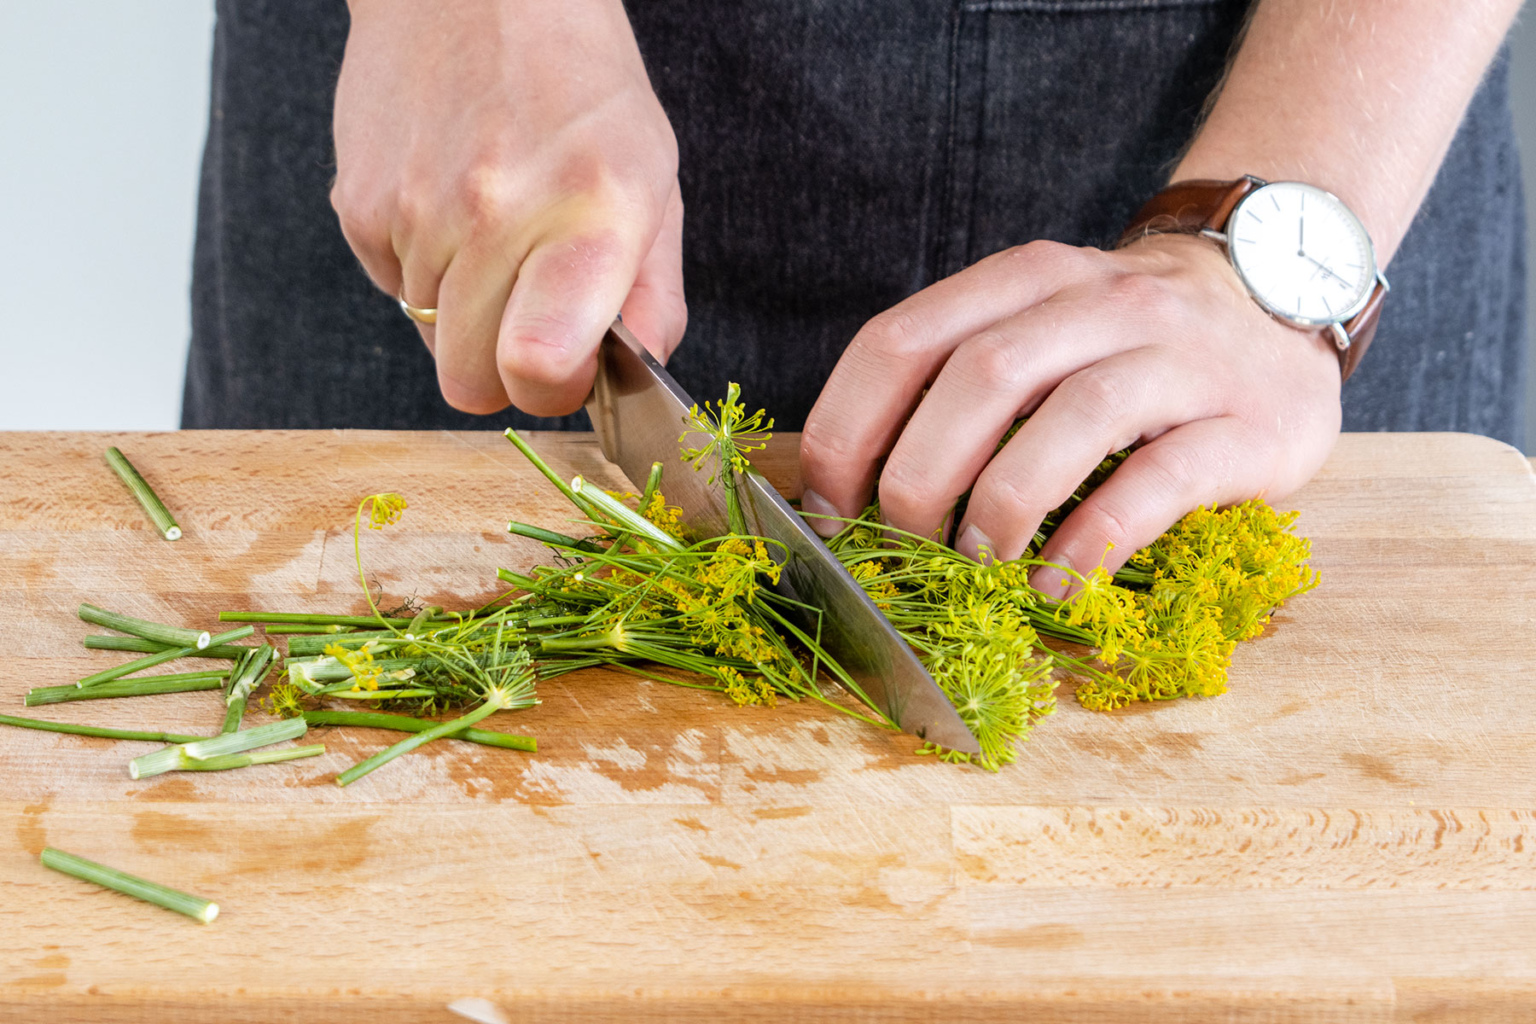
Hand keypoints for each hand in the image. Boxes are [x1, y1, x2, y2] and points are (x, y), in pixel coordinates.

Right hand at [331, 0, 684, 416]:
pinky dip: (424, 272)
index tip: (567, 370)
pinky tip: (453, 210)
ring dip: (464, 314)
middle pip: (470, 382)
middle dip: (504, 370)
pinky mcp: (358, 205)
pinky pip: (392, 290)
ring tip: (497, 234)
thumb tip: (634, 377)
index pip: (537, 364)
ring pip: (428, 340)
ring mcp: (416, 212)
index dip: (550, 392)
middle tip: (534, 315)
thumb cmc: (580, 88)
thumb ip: (653, 294)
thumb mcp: (653, 182)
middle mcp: (494, 216)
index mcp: (587, 215)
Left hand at [798, 234, 1342, 594]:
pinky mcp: (1247, 424)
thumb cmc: (1128, 340)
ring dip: (1004, 501)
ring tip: (978, 561)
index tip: (831, 506)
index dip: (847, 429)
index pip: (903, 339)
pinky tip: (1058, 580)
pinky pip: (1160, 479)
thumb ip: (956, 381)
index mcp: (1026, 280)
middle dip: (920, 473)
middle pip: (982, 375)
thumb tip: (851, 489)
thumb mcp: (1038, 327)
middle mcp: (1101, 303)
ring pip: (1075, 415)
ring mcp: (1181, 358)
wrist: (1282, 299)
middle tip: (903, 542)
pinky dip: (1095, 536)